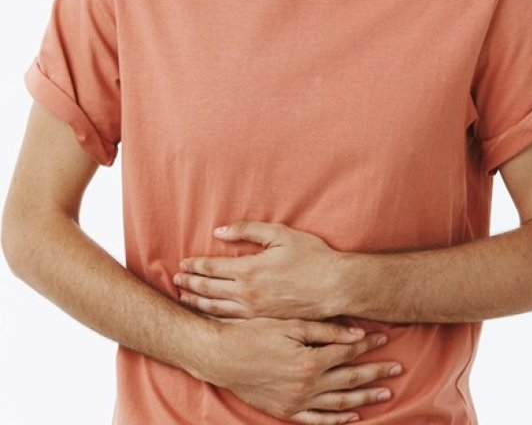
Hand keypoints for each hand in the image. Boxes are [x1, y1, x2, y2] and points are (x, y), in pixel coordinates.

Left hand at [174, 220, 340, 319]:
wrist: (335, 288)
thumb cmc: (311, 257)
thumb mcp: (280, 234)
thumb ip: (248, 230)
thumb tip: (219, 231)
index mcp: (249, 269)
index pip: (211, 268)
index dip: (194, 266)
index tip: (182, 264)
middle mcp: (246, 293)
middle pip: (208, 289)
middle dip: (189, 284)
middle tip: (176, 281)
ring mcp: (254, 311)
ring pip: (216, 308)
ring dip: (197, 302)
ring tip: (184, 299)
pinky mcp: (263, 322)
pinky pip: (230, 321)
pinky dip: (214, 318)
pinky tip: (208, 317)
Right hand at [204, 316, 401, 423]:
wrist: (222, 356)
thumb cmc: (253, 333)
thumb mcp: (289, 324)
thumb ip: (324, 330)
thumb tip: (356, 332)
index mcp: (310, 361)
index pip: (347, 352)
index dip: (367, 345)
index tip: (384, 339)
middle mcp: (307, 385)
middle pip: (350, 380)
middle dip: (375, 373)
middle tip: (397, 369)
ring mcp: (297, 402)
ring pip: (339, 403)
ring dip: (364, 398)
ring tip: (385, 393)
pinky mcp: (285, 411)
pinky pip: (317, 420)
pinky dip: (337, 420)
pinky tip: (353, 416)